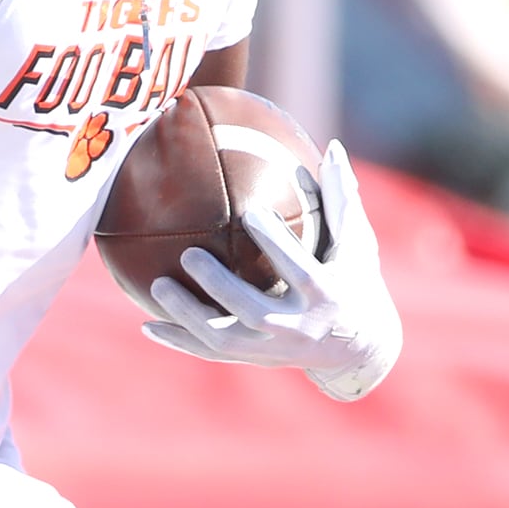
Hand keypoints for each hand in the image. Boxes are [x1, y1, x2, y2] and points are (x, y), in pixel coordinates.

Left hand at [141, 138, 402, 400]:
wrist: (361, 349)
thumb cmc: (357, 282)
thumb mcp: (359, 244)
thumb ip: (343, 200)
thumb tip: (335, 148)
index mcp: (326, 296)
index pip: (299, 269)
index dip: (275, 243)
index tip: (251, 212)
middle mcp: (299, 328)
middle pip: (253, 312)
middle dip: (219, 286)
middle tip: (188, 255)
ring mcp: (274, 349)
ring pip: (225, 339)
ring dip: (188, 316)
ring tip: (157, 285)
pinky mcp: (256, 359)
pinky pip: (212, 353)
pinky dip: (180, 341)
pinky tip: (147, 325)